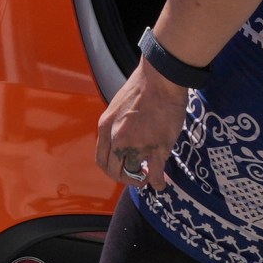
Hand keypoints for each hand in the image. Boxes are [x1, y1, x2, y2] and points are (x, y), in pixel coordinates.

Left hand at [92, 60, 186, 190]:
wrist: (160, 79)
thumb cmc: (142, 87)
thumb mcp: (118, 105)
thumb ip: (118, 124)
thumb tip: (123, 136)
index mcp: (106, 127)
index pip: (101, 159)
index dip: (112, 169)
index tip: (122, 169)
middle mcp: (117, 139)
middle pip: (114, 171)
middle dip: (125, 178)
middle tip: (136, 177)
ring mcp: (137, 145)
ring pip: (134, 174)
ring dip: (141, 179)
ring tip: (148, 177)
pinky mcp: (157, 148)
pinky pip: (155, 173)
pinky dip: (157, 182)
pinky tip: (160, 183)